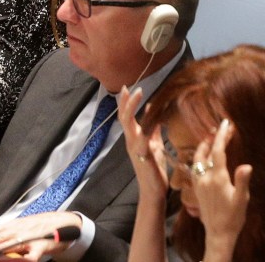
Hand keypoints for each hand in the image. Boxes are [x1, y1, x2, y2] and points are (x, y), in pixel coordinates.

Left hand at [0, 212, 81, 260]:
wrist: (64, 223)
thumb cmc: (41, 227)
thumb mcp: (22, 227)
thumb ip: (7, 233)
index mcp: (14, 226)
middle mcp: (20, 229)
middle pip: (0, 235)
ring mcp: (32, 236)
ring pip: (15, 241)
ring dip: (3, 244)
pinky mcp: (44, 245)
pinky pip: (35, 252)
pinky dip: (28, 255)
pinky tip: (23, 258)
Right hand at [117, 86, 168, 202]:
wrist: (153, 191)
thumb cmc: (154, 169)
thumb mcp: (154, 145)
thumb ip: (152, 129)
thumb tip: (152, 111)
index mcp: (134, 138)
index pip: (127, 116)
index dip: (126, 102)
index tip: (127, 87)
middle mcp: (131, 141)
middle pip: (124, 118)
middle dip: (127, 102)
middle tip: (130, 88)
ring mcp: (135, 149)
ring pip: (129, 126)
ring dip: (132, 109)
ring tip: (139, 96)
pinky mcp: (143, 157)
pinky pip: (141, 142)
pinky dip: (143, 131)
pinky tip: (147, 121)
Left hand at [194, 119, 250, 260]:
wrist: (217, 232)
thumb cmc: (233, 217)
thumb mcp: (242, 200)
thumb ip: (242, 181)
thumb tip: (246, 165)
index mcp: (217, 178)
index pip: (218, 151)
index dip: (221, 136)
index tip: (226, 124)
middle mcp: (204, 178)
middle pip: (205, 152)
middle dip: (212, 138)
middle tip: (219, 128)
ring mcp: (198, 182)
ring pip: (197, 158)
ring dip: (203, 147)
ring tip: (210, 138)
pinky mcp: (195, 187)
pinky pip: (194, 167)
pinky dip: (199, 157)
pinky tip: (203, 156)